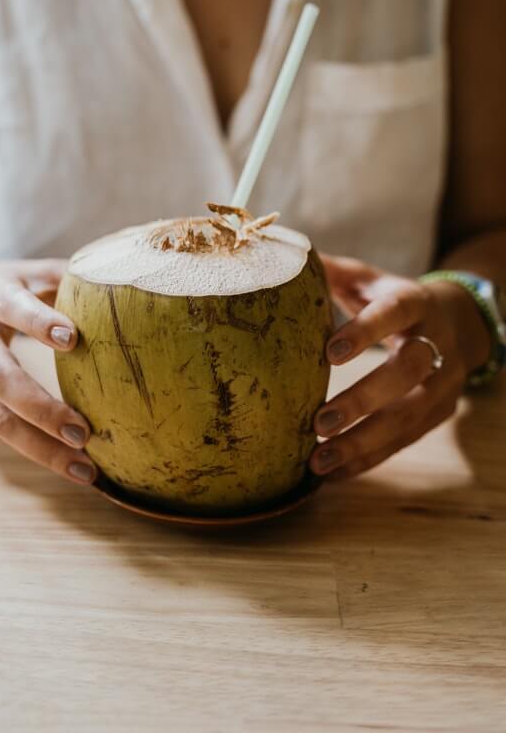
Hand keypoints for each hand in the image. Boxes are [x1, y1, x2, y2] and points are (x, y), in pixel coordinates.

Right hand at [0, 256, 97, 486]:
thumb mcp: (17, 271)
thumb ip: (60, 275)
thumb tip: (116, 276)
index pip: (13, 307)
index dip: (39, 322)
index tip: (72, 338)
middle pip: (0, 376)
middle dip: (42, 408)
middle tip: (84, 432)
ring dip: (40, 447)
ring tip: (83, 468)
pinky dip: (30, 448)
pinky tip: (65, 464)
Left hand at [309, 255, 491, 480]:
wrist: (455, 322)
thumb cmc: (389, 298)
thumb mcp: (366, 277)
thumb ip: (329, 271)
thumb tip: (278, 260)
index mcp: (415, 301)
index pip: (396, 312)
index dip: (366, 331)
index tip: (329, 354)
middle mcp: (437, 342)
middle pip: (409, 373)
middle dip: (365, 400)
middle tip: (320, 421)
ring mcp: (443, 382)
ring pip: (409, 416)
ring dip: (363, 442)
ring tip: (318, 460)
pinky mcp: (439, 413)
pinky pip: (404, 441)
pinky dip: (368, 459)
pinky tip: (332, 472)